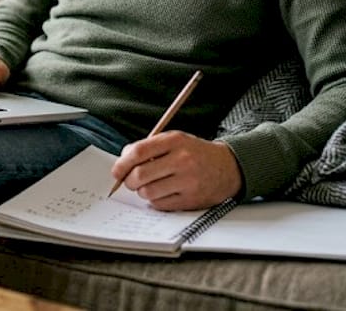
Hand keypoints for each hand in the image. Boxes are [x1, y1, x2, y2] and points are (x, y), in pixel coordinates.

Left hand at [111, 132, 242, 210]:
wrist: (228, 167)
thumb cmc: (195, 153)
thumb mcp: (175, 140)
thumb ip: (149, 146)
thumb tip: (122, 160)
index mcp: (175, 141)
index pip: (138, 152)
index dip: (122, 163)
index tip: (117, 171)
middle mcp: (182, 160)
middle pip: (140, 175)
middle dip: (129, 181)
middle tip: (131, 182)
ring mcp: (188, 181)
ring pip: (148, 192)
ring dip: (143, 192)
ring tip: (150, 186)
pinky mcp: (191, 199)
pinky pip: (160, 205)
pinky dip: (156, 201)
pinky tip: (163, 193)